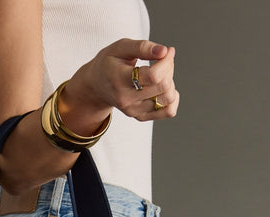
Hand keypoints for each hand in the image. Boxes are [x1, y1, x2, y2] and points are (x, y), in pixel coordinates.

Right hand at [63, 39, 179, 129]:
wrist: (97, 86)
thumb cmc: (110, 63)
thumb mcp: (121, 47)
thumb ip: (142, 46)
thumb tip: (164, 51)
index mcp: (119, 79)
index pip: (153, 76)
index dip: (166, 62)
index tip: (167, 51)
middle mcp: (125, 99)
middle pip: (163, 86)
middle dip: (169, 68)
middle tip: (163, 59)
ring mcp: (133, 110)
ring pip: (167, 99)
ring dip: (170, 82)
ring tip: (161, 74)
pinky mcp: (140, 116)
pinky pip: (168, 112)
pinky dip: (173, 99)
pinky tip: (165, 88)